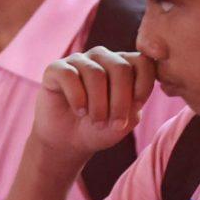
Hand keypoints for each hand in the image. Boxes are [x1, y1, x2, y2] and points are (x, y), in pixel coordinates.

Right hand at [32, 47, 156, 159]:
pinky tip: (79, 111)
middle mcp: (103, 58)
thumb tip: (135, 92)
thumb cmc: (99, 129)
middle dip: (120, 100)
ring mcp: (79, 61)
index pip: (143, 62)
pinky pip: (69, 75)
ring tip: (97, 122)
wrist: (67, 142)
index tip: (136, 108)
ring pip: (95, 73)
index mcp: (124, 65)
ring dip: (99, 104)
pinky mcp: (55, 69)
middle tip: (115, 124)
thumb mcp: (124, 121)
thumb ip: (134, 103)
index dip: (143, 85)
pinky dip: (77, 97)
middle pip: (120, 68)